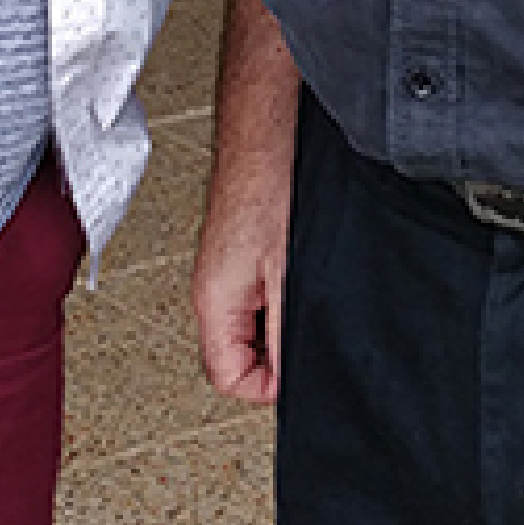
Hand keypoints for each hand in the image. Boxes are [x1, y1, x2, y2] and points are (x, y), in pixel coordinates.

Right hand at [189, 127, 291, 403]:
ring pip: (252, 330)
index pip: (230, 379)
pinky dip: (283, 301)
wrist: (268, 138)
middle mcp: (211, 294)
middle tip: (311, 328)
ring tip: (308, 298)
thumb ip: (285, 333)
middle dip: (278, 355)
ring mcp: (224, 277)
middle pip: (240, 358)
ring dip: (283, 326)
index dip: (271, 386)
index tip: (303, 367)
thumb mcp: (291, 277)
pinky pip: (259, 301)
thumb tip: (291, 378)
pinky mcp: (239, 260)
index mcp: (214, 304)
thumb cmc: (273, 191)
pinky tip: (302, 279)